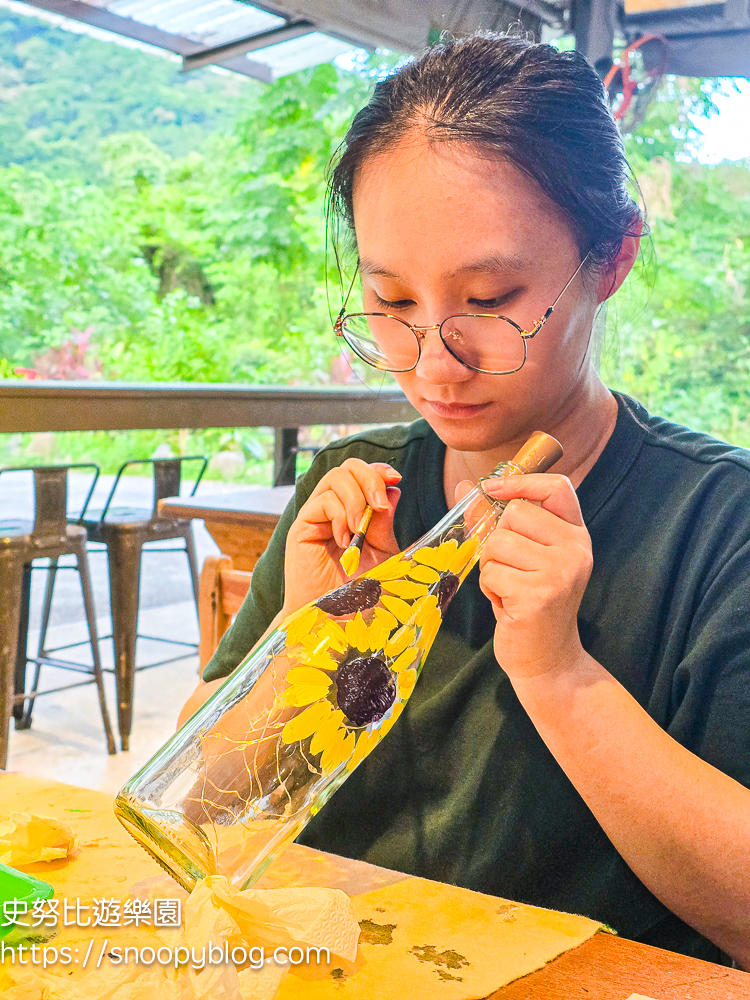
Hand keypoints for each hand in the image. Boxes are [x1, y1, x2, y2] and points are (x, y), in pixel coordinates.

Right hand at [283, 458, 401, 613]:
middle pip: (347, 467)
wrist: (335, 623)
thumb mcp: (383, 554)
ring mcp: (316, 517)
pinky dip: (340, 515)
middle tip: (379, 506)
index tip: (396, 478)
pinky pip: (323, 501)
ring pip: (335, 478)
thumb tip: (393, 489)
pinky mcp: (302, 528)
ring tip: (360, 530)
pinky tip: (344, 541)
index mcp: (353, 513)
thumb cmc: (359, 595)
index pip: (362, 474)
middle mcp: (333, 510)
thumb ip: (385, 523)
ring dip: (356, 500)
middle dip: (369, 479)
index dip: (378, 469)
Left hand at [465, 473, 592, 679]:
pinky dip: (490, 589)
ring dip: (491, 567)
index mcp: (576, 535)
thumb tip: (465, 485)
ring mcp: (560, 572)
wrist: (547, 659)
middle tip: (511, 571)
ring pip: (497, 543)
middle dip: (498, 541)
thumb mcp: (522, 556)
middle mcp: (575, 550)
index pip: (557, 487)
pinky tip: (507, 606)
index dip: (521, 481)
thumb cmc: (530, 603)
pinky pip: (491, 572)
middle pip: (514, 514)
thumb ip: (497, 520)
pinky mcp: (538, 595)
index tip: (491, 488)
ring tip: (509, 589)